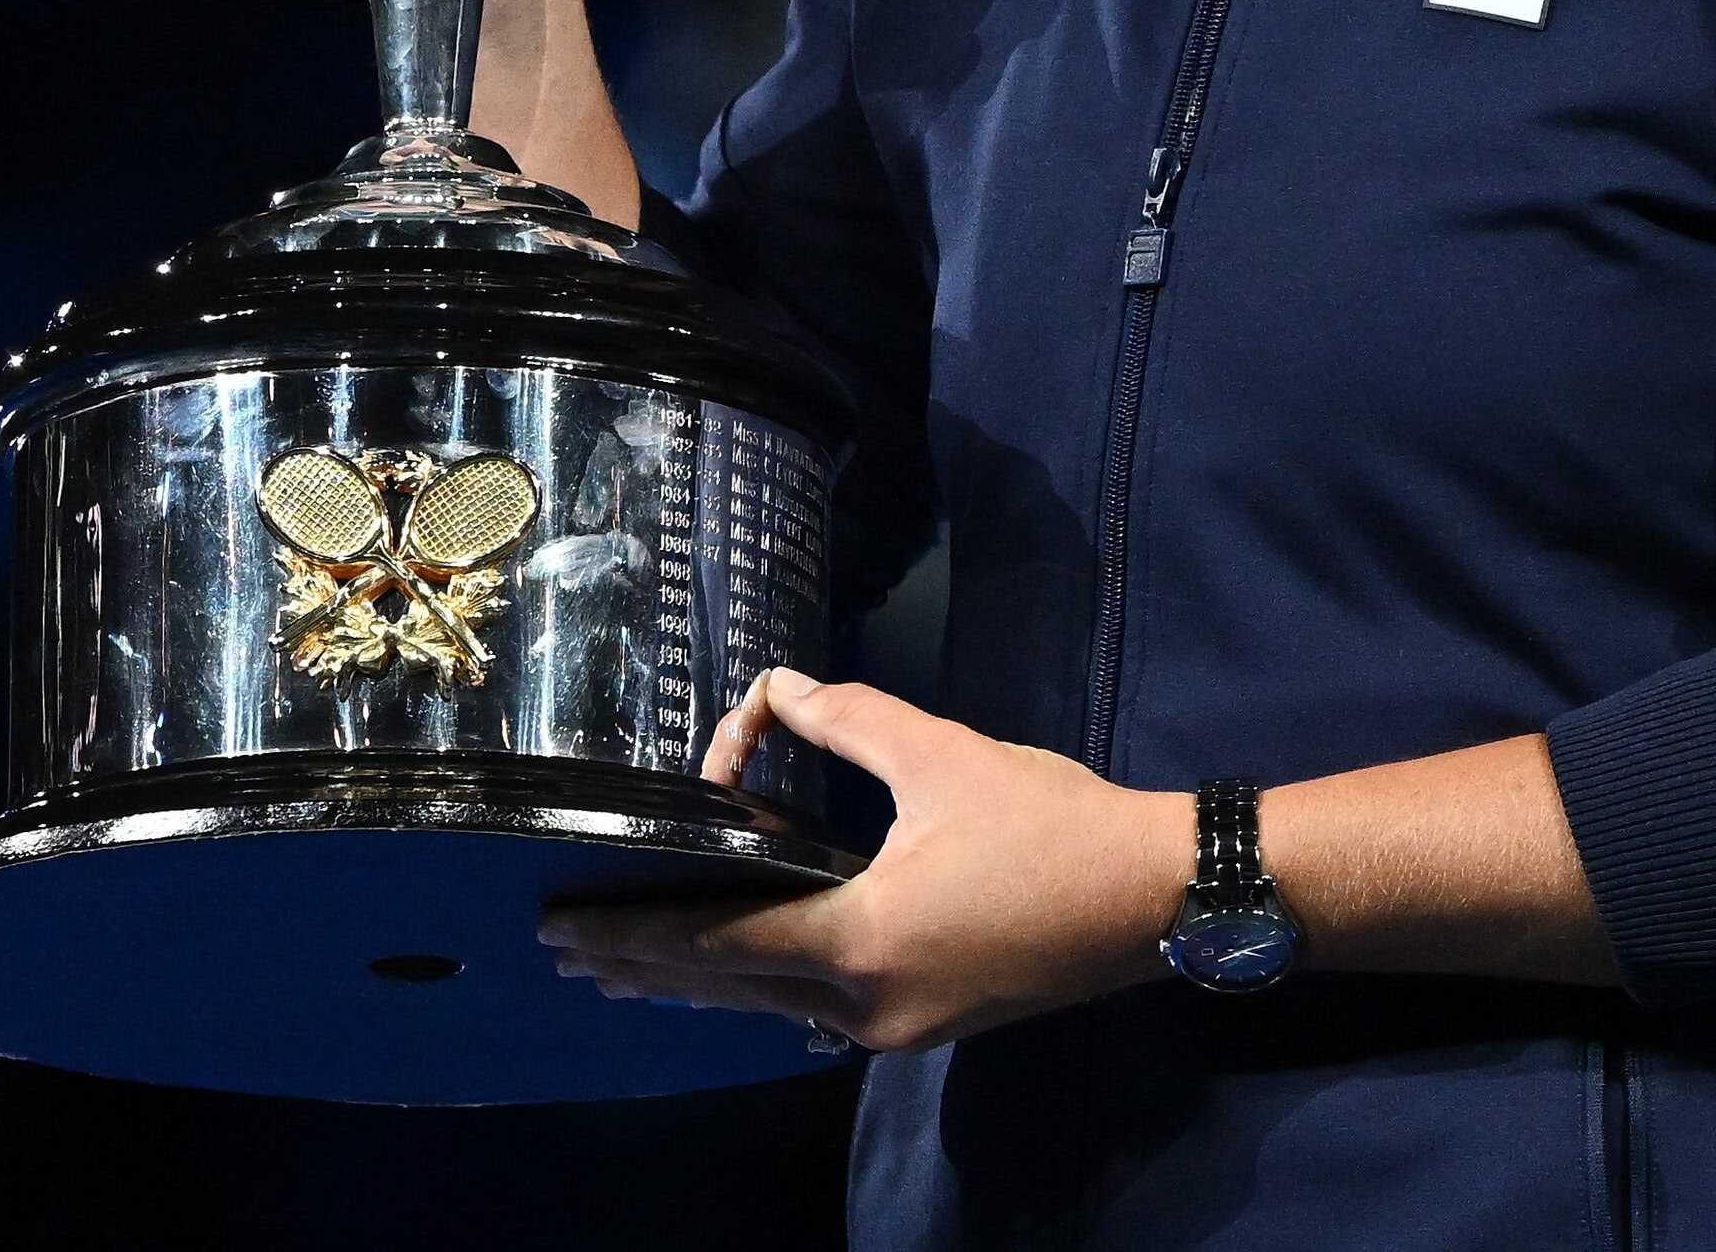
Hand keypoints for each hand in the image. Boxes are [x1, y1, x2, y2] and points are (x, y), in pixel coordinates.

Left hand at [537, 671, 1183, 1053]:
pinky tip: (744, 974)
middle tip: (568, 955)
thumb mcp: (940, 755)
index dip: (630, 933)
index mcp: (859, 940)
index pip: (714, 943)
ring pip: (771, 1008)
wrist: (1155, 898)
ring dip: (699, 985)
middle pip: (729, 989)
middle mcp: (864, 1005)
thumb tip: (775, 686)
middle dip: (644, 969)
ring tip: (630, 973)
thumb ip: (846, 718)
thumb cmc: (1052, 824)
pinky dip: (762, 989)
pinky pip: (818, 1012)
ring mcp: (897, 1028)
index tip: (561, 928)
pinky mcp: (927, 1025)